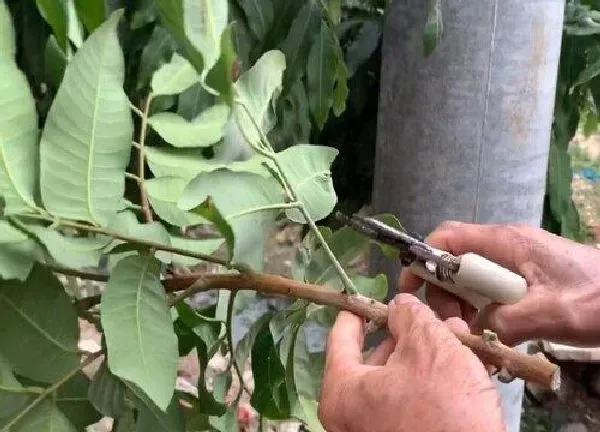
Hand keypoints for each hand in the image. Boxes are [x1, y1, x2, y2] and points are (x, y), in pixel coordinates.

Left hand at [318, 293, 502, 431]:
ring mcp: (377, 431)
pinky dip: (432, 381)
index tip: (373, 295)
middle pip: (375, 358)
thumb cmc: (443, 409)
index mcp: (342, 390)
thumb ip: (410, 317)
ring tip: (456, 336)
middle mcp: (351, 415)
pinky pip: (412, 402)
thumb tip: (400, 306)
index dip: (360, 310)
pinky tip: (462, 365)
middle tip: (430, 316)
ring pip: (399, 379)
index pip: (342, 336)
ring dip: (427, 355)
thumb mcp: (429, 348)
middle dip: (407, 334)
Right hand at [399, 221, 599, 346]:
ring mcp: (516, 260)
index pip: (448, 236)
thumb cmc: (597, 297)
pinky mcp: (525, 276)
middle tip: (452, 324)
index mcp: (506, 242)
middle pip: (454, 260)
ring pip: (470, 277)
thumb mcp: (550, 313)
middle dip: (443, 291)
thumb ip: (505, 321)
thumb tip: (476, 332)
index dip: (422, 258)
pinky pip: (490, 288)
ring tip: (472, 331)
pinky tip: (489, 330)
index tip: (409, 287)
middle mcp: (505, 246)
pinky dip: (482, 308)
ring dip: (462, 303)